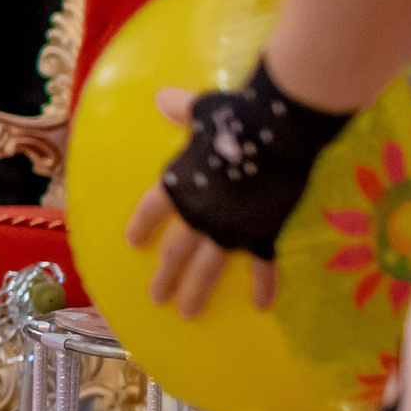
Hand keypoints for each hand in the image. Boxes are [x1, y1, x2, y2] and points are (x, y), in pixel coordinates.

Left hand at [124, 87, 278, 319]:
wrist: (277, 132)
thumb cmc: (236, 116)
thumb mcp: (202, 111)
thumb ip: (182, 110)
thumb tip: (163, 97)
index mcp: (177, 185)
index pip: (152, 210)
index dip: (142, 225)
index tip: (133, 242)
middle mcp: (198, 213)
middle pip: (176, 250)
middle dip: (166, 275)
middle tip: (157, 297)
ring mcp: (230, 228)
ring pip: (208, 267)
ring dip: (197, 291)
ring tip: (187, 313)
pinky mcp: (263, 233)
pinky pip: (263, 266)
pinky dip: (263, 286)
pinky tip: (261, 306)